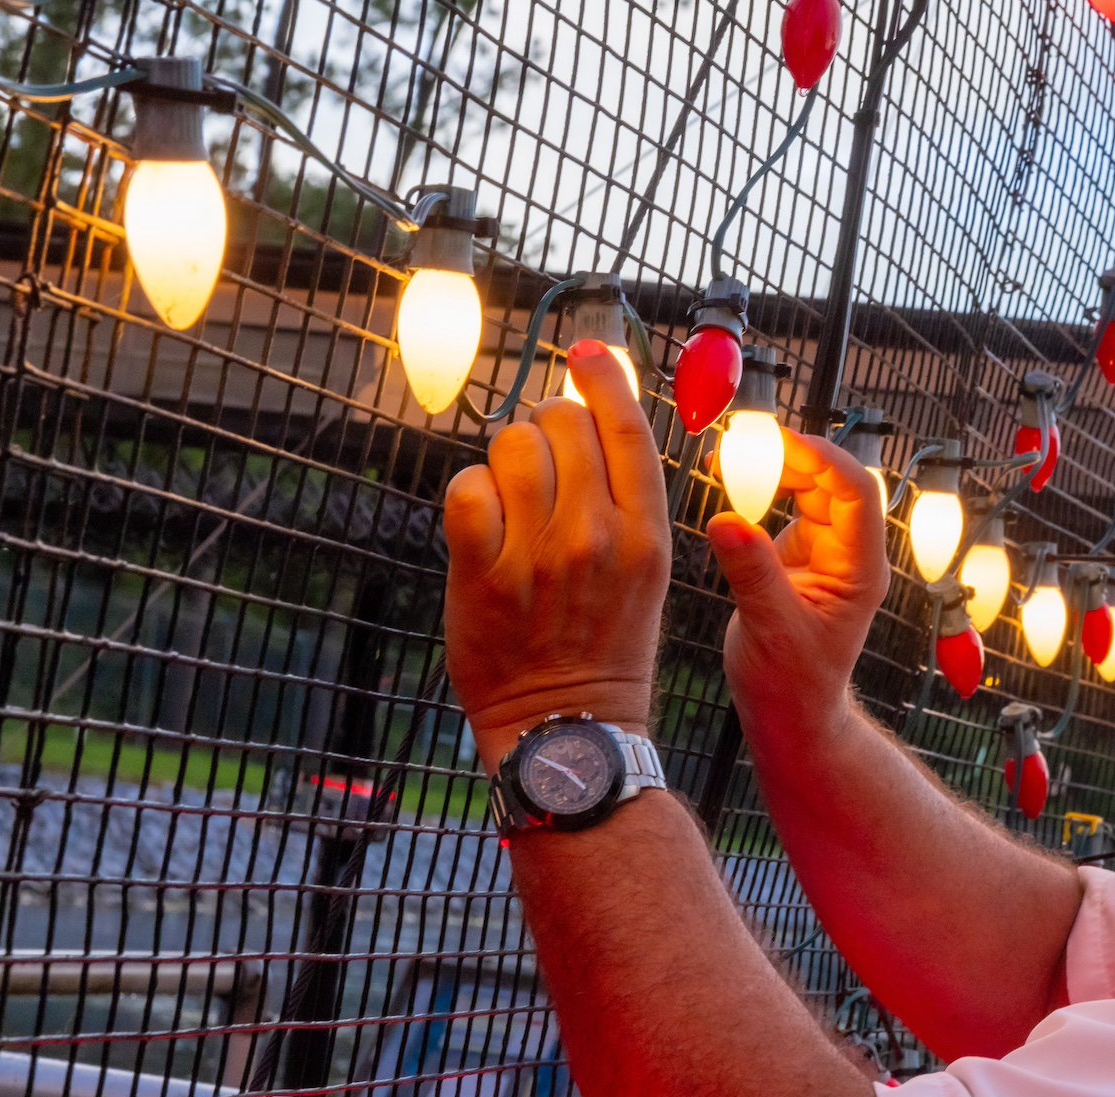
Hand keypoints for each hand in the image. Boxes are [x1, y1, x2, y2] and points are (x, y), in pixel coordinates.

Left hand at [442, 340, 670, 766]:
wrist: (568, 729)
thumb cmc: (605, 648)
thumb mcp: (643, 574)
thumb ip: (624, 504)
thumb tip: (588, 421)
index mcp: (647, 535)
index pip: (627, 427)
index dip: (602, 376)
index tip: (584, 348)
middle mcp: (598, 538)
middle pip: (562, 425)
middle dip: (544, 426)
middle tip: (538, 453)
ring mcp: (539, 557)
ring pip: (511, 449)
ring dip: (505, 460)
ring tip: (512, 496)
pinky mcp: (484, 577)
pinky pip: (467, 491)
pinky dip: (470, 495)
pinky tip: (482, 522)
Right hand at [705, 431, 888, 744]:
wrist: (791, 712)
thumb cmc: (792, 682)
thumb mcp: (770, 628)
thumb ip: (752, 573)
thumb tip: (726, 520)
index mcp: (860, 570)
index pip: (856, 495)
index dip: (824, 460)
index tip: (781, 442)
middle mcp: (850, 555)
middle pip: (833, 483)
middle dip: (794, 456)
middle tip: (744, 441)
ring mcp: (827, 552)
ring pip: (812, 489)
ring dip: (778, 467)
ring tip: (732, 457)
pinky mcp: (801, 555)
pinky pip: (790, 505)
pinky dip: (766, 487)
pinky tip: (735, 482)